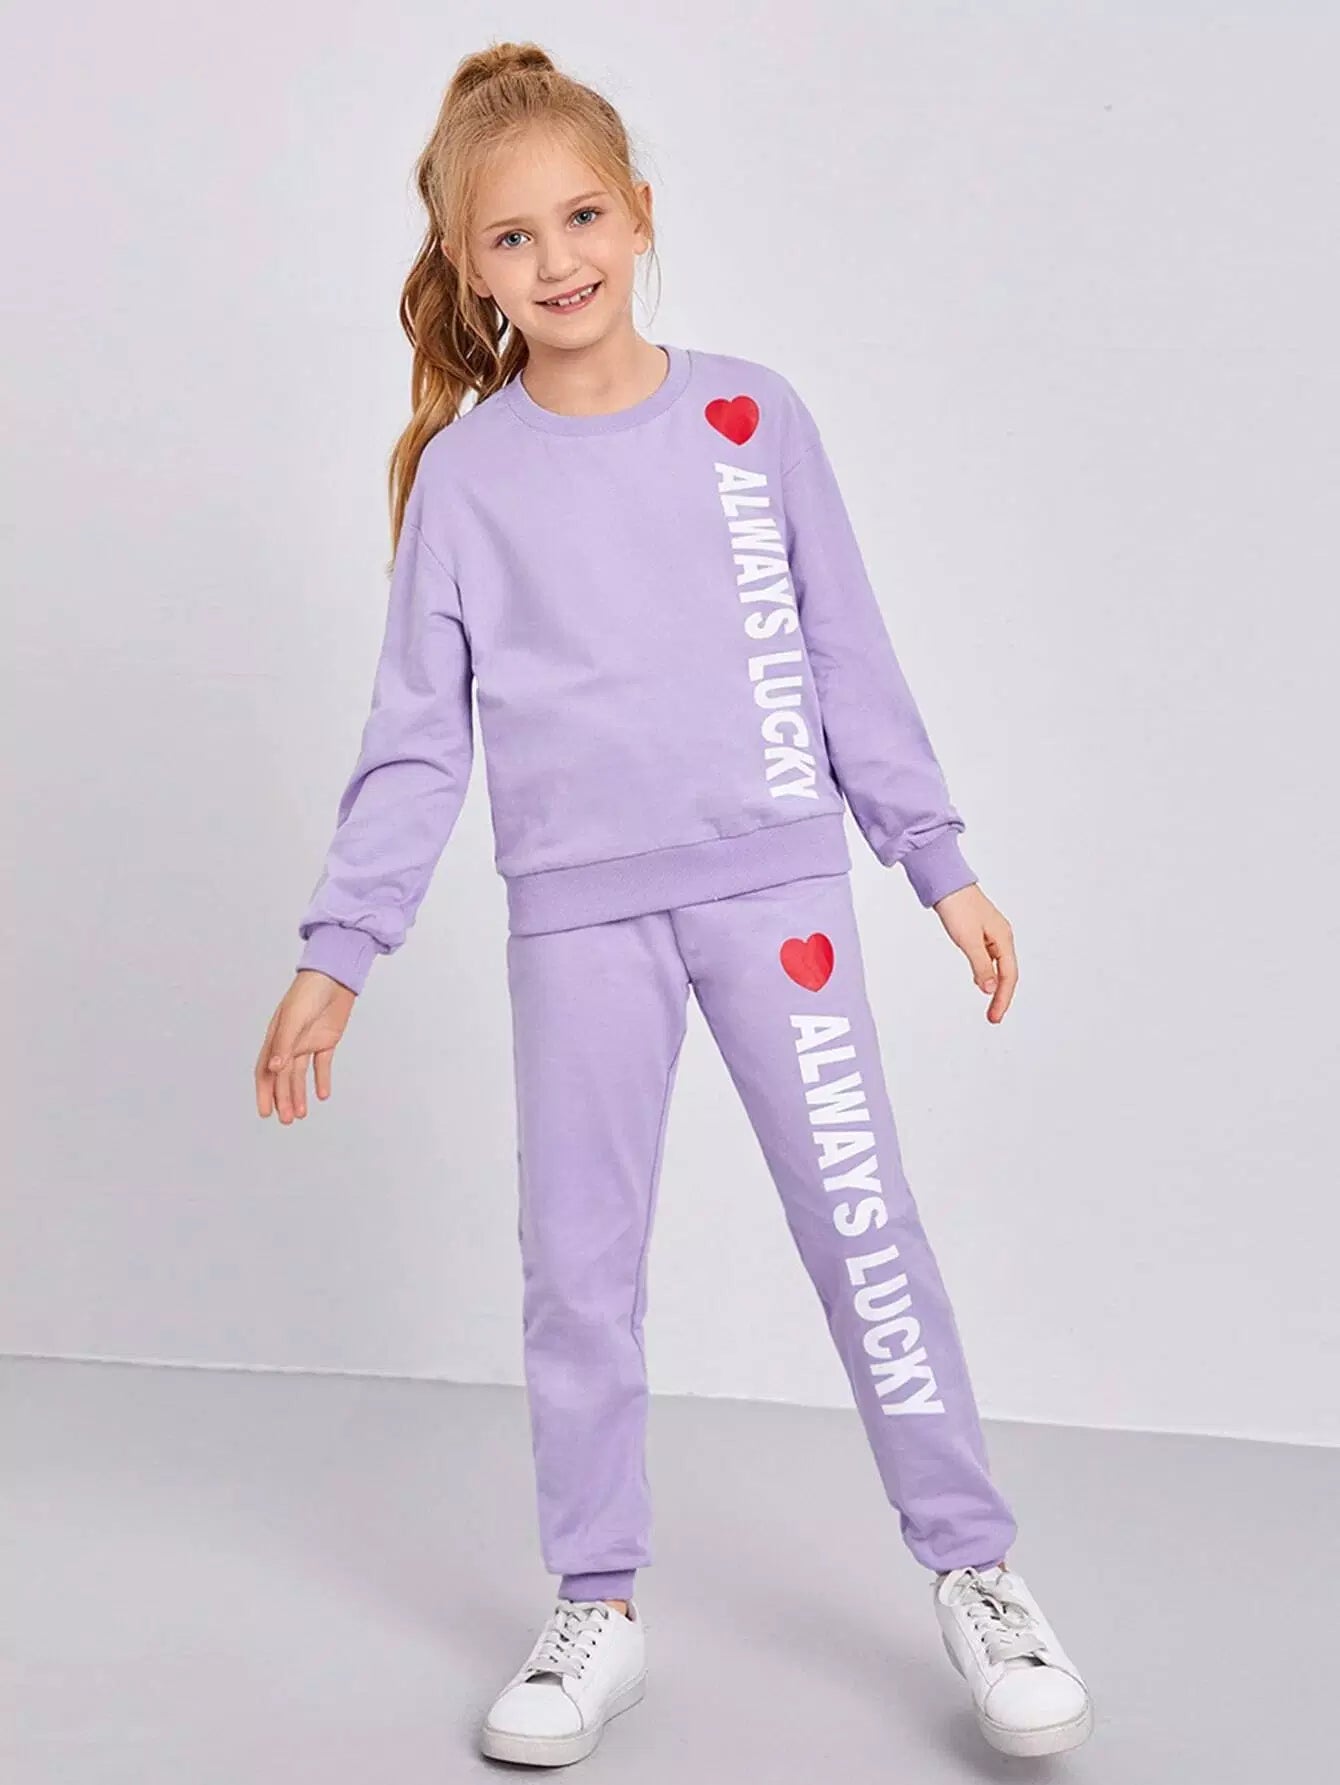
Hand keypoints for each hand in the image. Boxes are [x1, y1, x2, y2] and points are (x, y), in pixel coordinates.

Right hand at [254, 970, 357, 1122]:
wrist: (336, 975)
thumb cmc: (309, 991)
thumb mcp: (294, 1018)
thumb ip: (284, 1044)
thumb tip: (274, 1070)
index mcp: (275, 1037)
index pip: (266, 1070)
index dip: (264, 1092)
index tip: (265, 1113)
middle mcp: (289, 1042)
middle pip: (283, 1077)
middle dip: (283, 1099)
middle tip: (287, 1120)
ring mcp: (307, 1041)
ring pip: (300, 1074)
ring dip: (299, 1094)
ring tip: (300, 1114)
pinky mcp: (326, 1039)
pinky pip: (322, 1064)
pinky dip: (321, 1079)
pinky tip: (322, 1095)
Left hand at [932, 883, 1016, 1022]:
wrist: (946, 882)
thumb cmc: (958, 906)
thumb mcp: (968, 940)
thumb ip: (980, 965)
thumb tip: (989, 989)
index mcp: (1003, 938)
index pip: (1008, 976)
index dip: (1002, 999)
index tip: (995, 1017)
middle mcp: (1002, 937)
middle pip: (1007, 973)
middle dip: (1001, 997)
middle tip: (993, 1017)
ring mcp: (992, 934)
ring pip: (999, 966)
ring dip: (995, 986)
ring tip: (990, 1006)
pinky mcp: (981, 931)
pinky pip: (989, 958)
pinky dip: (987, 973)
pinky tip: (980, 980)